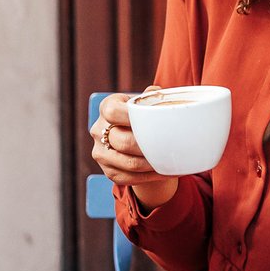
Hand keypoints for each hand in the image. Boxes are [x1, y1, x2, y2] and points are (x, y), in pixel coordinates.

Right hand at [89, 92, 177, 209]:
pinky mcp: (108, 171)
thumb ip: (151, 97)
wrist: (133, 136)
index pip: (113, 112)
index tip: (152, 121)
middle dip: (148, 146)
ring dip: (152, 164)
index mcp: (107, 108)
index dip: (131, 117)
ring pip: (128, 163)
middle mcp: (98, 130)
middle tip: (168, 147)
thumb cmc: (143, 115)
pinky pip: (129, 178)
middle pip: (123, 141)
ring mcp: (100, 152)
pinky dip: (150, 177)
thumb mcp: (145, 102)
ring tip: (171, 162)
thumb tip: (158, 92)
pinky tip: (165, 172)